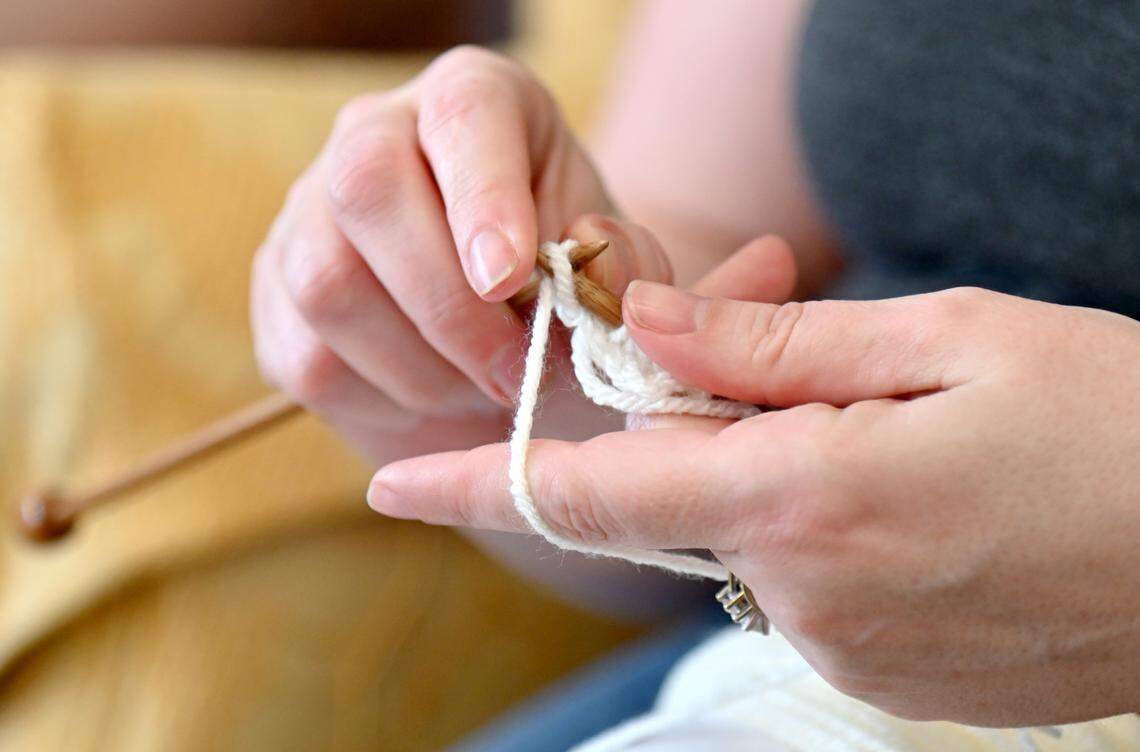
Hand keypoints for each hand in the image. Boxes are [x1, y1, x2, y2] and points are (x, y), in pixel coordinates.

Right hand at [251, 46, 669, 461]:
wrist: (505, 344)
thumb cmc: (562, 285)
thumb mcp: (613, 266)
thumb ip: (621, 262)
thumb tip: (589, 268)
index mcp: (472, 100)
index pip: (462, 116)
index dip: (484, 197)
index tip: (512, 281)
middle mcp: (374, 134)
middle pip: (367, 188)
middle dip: (449, 305)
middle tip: (517, 374)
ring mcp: (308, 214)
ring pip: (328, 284)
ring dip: (421, 366)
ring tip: (485, 389)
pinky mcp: (276, 297)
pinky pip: (309, 359)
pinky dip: (384, 400)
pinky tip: (437, 396)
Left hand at [369, 282, 1139, 724]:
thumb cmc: (1111, 424)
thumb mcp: (949, 338)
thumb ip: (770, 346)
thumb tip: (640, 327)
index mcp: (803, 494)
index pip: (593, 492)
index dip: (483, 483)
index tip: (395, 483)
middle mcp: (805, 592)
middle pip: (677, 506)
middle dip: (695, 438)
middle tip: (807, 377)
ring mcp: (842, 649)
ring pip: (745, 545)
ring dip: (777, 483)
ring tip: (901, 438)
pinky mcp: (880, 679)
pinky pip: (803, 591)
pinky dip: (821, 536)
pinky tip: (916, 504)